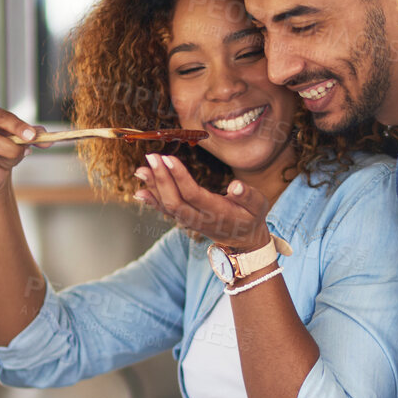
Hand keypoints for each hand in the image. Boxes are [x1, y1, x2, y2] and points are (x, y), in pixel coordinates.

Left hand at [134, 153, 271, 249]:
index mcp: (218, 212)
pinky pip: (165, 210)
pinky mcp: (184, 220)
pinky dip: (152, 200)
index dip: (179, 177)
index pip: (193, 194)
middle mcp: (200, 219)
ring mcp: (190, 221)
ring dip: (153, 187)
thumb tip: (236, 186)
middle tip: (152, 157)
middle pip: (175, 201)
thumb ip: (248, 195)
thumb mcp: (258, 205)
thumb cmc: (251, 217)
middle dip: (161, 179)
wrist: (243, 240)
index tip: (169, 158)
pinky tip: (140, 190)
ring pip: (167, 206)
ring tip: (141, 169)